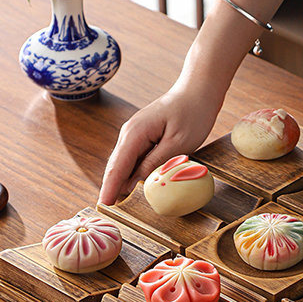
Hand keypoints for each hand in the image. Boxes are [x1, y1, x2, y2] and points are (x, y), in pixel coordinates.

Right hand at [98, 82, 221, 204]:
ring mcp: (136, 133)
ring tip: (117, 204)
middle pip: (116, 165)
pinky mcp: (144, 136)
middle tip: (108, 211)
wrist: (198, 90)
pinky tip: (132, 186)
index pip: (118, 166)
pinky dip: (131, 173)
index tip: (104, 205)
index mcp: (136, 134)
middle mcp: (130, 133)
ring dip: (120, 182)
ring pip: (124, 162)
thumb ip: (157, 163)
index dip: (110, 187)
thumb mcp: (178, 143)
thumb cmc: (193, 114)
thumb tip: (137, 181)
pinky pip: (134, 158)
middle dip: (111, 187)